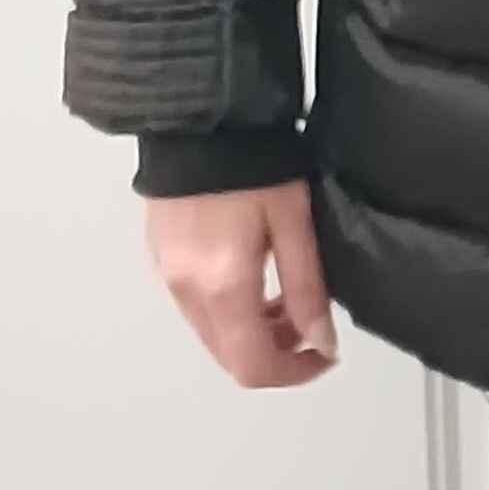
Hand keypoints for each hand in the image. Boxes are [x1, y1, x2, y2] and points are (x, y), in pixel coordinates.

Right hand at [144, 179, 340, 388]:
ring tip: (289, 298)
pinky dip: (230, 310)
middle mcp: (185, 292)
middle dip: (276, 353)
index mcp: (221, 288)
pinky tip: (256, 278)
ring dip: (253, 332)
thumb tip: (322, 343)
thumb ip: (306, 288)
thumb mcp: (295, 222)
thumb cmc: (257, 164)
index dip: (295, 372)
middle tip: (312, 324)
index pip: (254, 366)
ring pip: (212, 334)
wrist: (201, 116)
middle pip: (229, 356)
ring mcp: (167, 275)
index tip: (327, 354)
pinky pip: (197, 306)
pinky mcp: (161, 255)